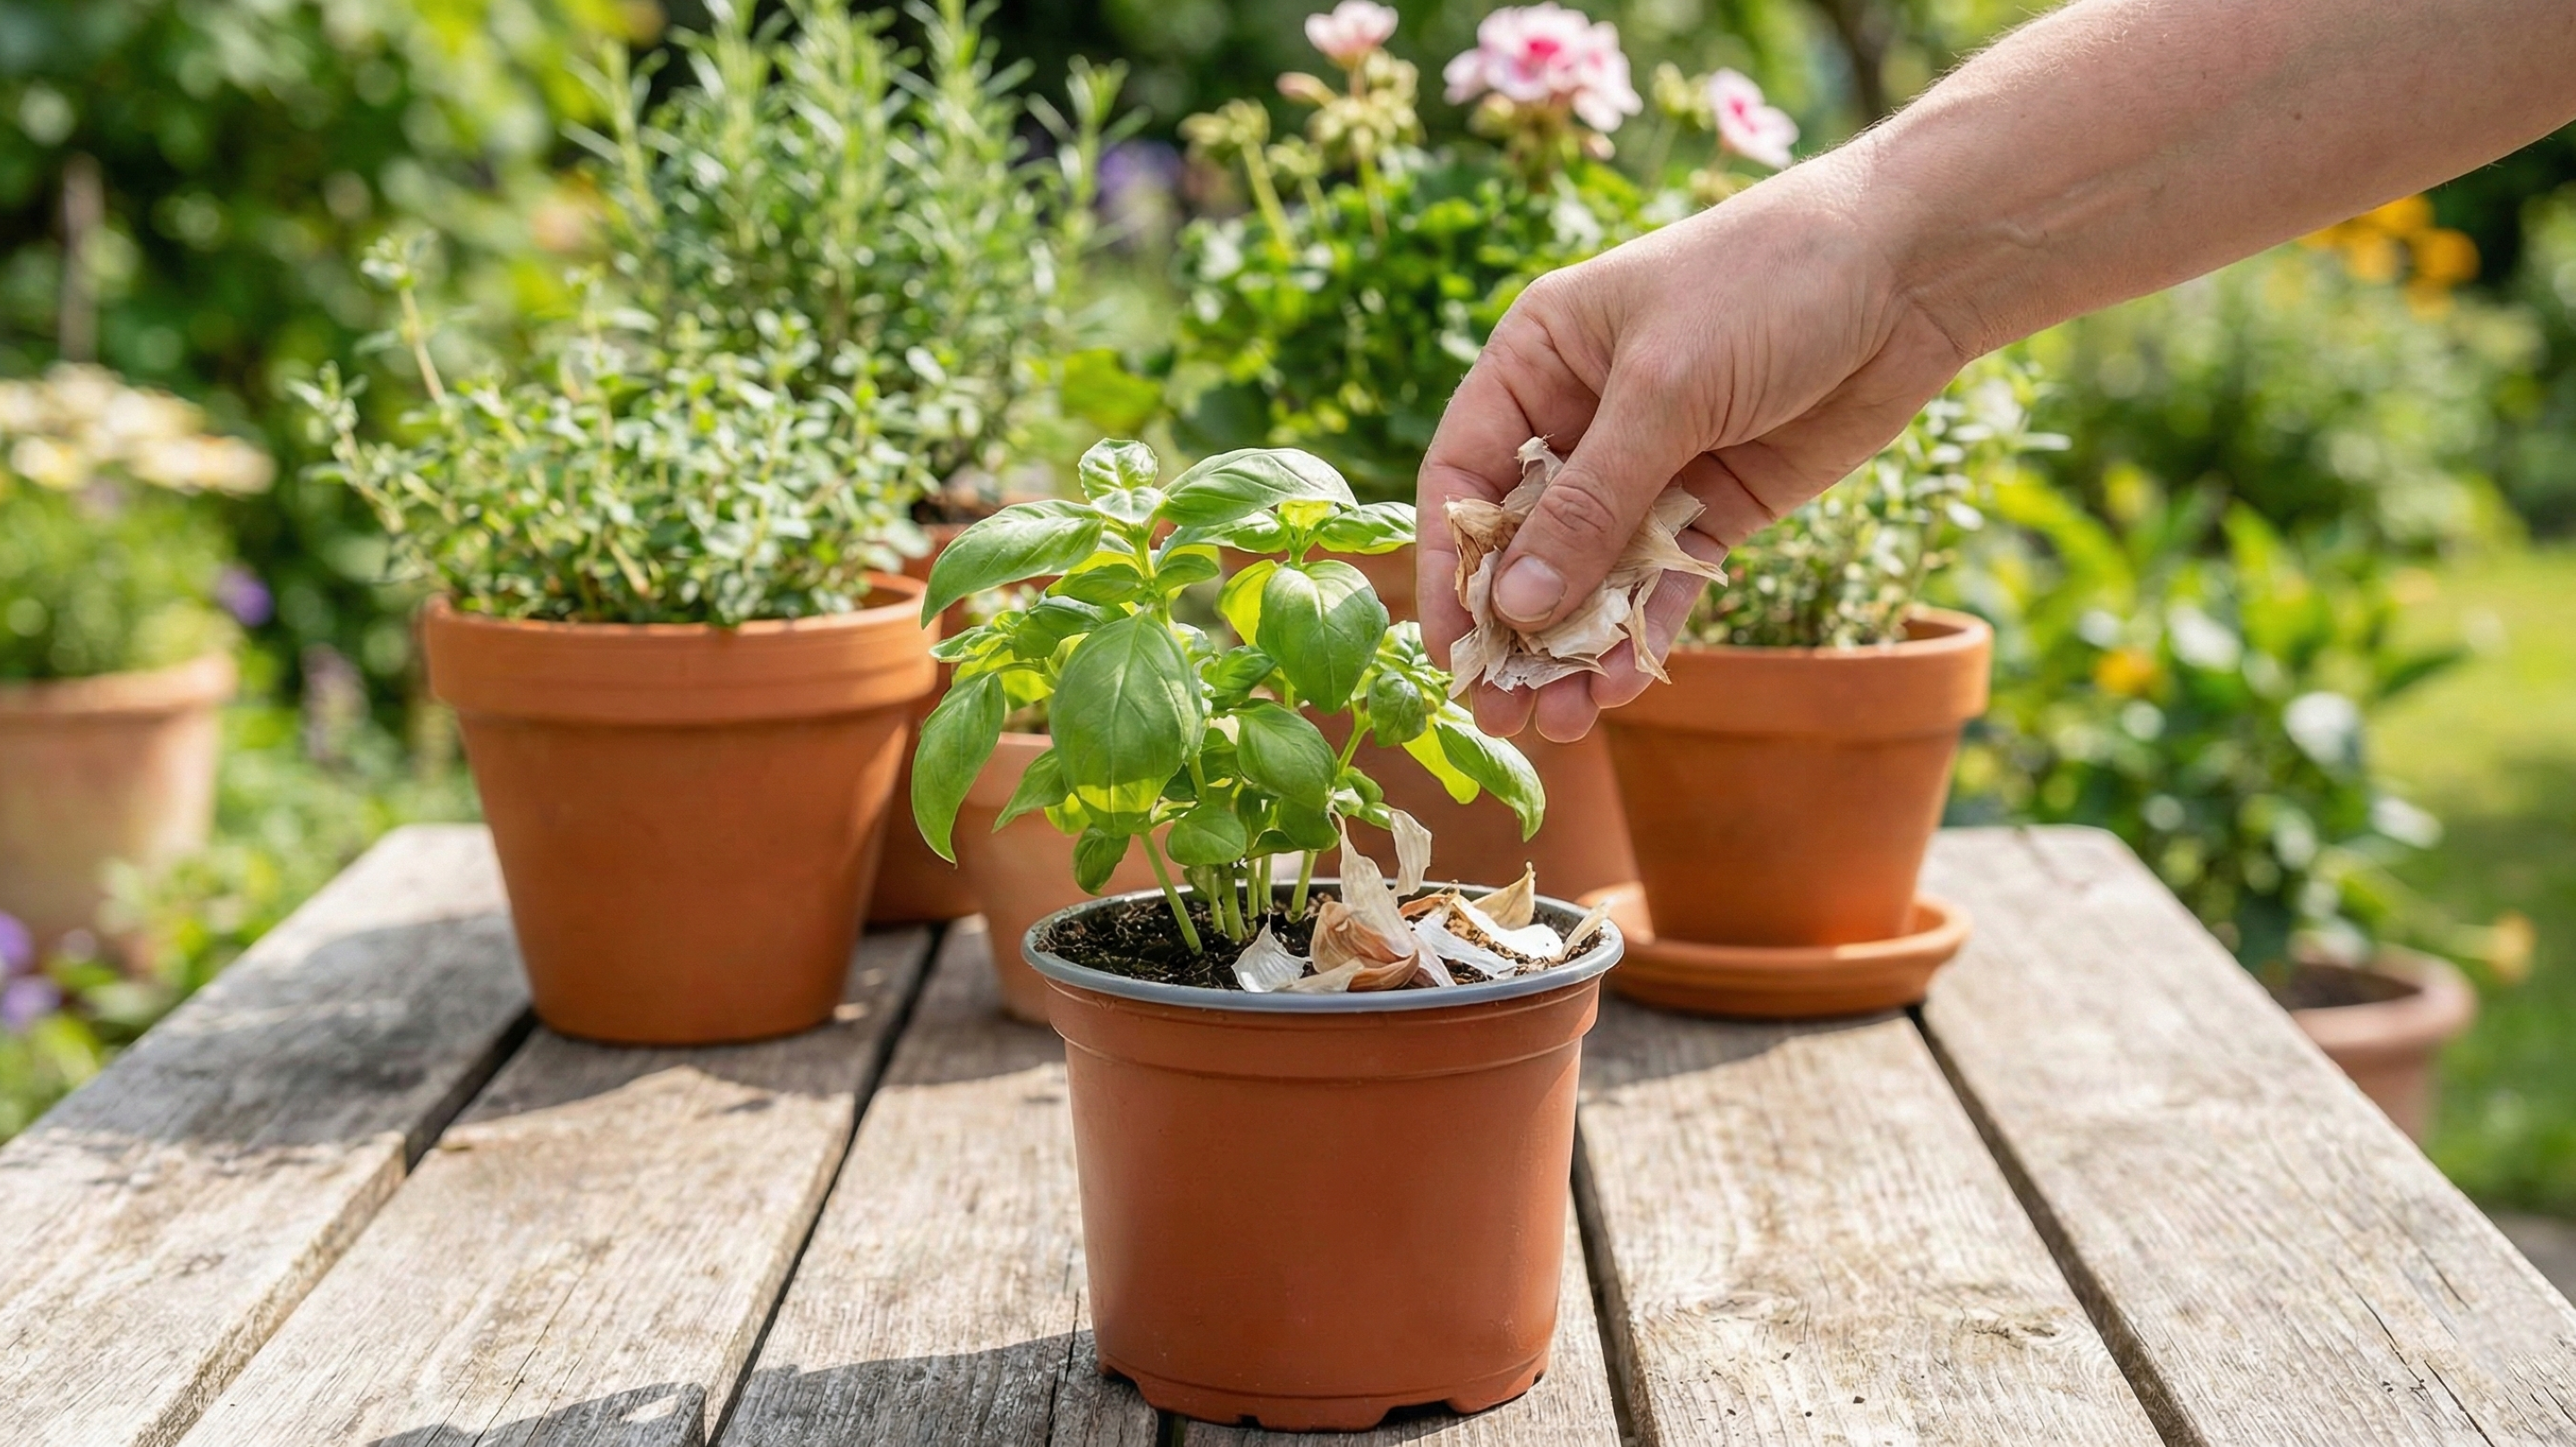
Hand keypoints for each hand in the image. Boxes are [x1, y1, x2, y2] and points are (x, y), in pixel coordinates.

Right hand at [1416, 160, 1968, 742]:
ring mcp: (1649, 464)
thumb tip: (1515, 608)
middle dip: (1512, 628)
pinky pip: (1660, 581)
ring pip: (1591, 574)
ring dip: (1574, 649)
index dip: (1452, 563)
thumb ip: (1590, 505)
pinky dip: (1642, 632)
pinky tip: (1625, 684)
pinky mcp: (1712, 504)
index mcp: (1539, 359)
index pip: (1465, 473)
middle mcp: (1581, 416)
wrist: (1910, 270)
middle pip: (1524, 538)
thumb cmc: (1767, 285)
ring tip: (1563, 723)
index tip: (1452, 647)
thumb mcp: (1665, 391)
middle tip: (1500, 712)